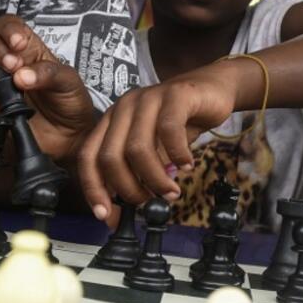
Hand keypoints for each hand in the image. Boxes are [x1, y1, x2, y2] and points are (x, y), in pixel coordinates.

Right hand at [0, 15, 98, 166]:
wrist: (68, 137)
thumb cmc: (70, 103)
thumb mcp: (68, 82)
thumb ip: (48, 74)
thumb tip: (21, 76)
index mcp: (28, 48)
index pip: (7, 24)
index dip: (8, 29)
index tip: (18, 44)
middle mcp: (5, 60)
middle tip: (10, 67)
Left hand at [77, 63, 242, 224]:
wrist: (213, 88)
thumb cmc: (182, 121)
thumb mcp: (155, 148)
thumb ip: (139, 172)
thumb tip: (125, 210)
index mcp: (112, 119)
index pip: (89, 156)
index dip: (93, 188)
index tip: (105, 214)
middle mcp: (124, 107)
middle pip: (110, 156)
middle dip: (128, 188)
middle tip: (149, 201)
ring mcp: (148, 98)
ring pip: (137, 148)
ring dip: (154, 178)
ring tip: (171, 191)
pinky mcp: (175, 94)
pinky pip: (169, 130)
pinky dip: (177, 155)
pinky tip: (187, 165)